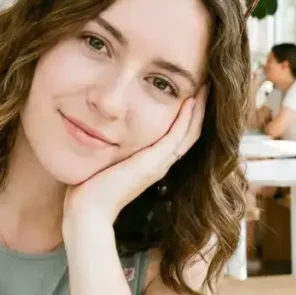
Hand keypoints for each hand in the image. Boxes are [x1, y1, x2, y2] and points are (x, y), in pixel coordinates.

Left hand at [63, 88, 206, 227]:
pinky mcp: (153, 164)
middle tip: (207, 84)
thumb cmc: (90, 187)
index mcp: (152, 162)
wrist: (88, 210)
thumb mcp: (106, 159)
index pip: (179, 135)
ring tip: (205, 87)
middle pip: (190, 132)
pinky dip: (187, 118)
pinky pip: (177, 136)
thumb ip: (110, 145)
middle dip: (199, 108)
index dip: (189, 114)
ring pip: (189, 133)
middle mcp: (161, 163)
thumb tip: (100, 127)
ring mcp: (159, 164)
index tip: (191, 91)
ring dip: (198, 109)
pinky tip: (190, 100)